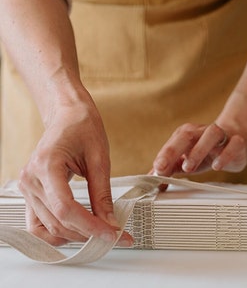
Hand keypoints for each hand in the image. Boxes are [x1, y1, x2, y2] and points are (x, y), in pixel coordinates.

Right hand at [18, 100, 132, 246]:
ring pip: (48, 227)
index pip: (66, 208)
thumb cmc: (83, 128)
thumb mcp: (99, 159)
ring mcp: (27, 186)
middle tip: (113, 235)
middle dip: (87, 234)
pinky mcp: (32, 191)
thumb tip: (110, 222)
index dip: (91, 226)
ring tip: (98, 232)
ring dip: (74, 235)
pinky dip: (57, 231)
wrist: (68, 116)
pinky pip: (39, 222)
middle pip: (57, 222)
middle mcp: (31, 178)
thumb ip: (102, 194)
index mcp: (47, 165)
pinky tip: (78, 229)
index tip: (113, 234)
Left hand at [153, 122, 246, 178]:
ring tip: (188, 168)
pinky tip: (216, 166)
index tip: (156, 169)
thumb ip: (170, 168)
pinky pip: (233, 144)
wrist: (236, 138)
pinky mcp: (237, 142)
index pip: (172, 143)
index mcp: (186, 135)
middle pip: (186, 135)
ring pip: (210, 135)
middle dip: (172, 150)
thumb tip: (152, 178)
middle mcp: (201, 132)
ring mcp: (220, 135)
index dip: (163, 156)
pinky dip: (224, 155)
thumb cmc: (207, 150)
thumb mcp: (186, 159)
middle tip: (163, 167)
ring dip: (197, 151)